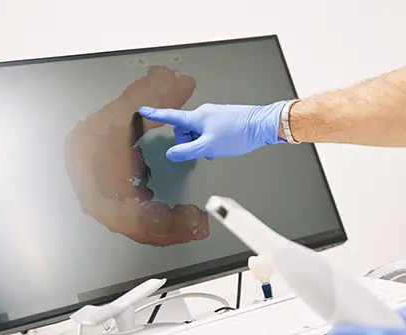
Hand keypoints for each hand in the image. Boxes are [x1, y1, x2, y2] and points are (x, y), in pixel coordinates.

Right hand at [138, 101, 287, 161]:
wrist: (262, 125)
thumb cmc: (238, 134)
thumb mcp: (209, 147)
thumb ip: (188, 151)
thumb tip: (171, 154)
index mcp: (197, 117)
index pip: (171, 116)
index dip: (156, 114)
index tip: (143, 110)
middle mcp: (204, 113)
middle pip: (185, 127)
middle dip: (188, 141)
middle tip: (200, 152)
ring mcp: (214, 115)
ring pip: (198, 131)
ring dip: (201, 143)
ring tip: (214, 151)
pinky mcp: (223, 118)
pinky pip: (208, 130)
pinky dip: (210, 140)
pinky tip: (220, 148)